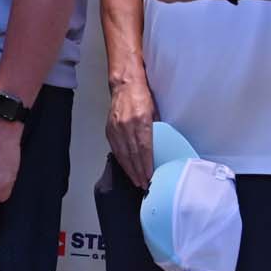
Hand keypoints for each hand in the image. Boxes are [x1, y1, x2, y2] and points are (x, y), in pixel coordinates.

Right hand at [106, 74, 157, 188]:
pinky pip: (115, 149)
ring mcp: (116, 128)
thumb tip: (161, 146)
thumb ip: (155, 129)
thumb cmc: (142, 96)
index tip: (150, 177)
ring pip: (123, 154)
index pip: (144, 148)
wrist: (124, 84)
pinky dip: (121, 160)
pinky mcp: (109, 129)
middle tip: (144, 185)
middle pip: (133, 154)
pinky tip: (126, 168)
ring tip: (136, 181)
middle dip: (139, 172)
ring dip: (130, 170)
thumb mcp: (154, 111)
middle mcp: (127, 125)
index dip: (147, 165)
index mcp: (141, 120)